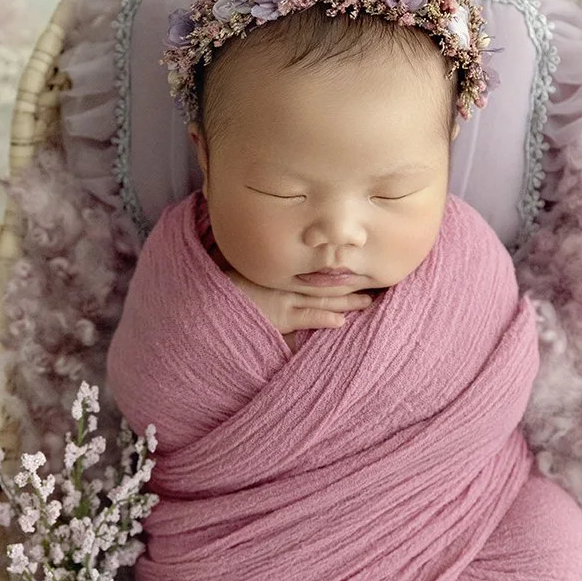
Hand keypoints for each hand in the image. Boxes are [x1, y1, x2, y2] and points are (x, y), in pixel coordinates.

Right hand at [225, 270, 373, 335]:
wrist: (208, 300)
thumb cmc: (222, 285)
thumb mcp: (241, 270)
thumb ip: (258, 267)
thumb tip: (267, 258)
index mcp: (279, 272)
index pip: (311, 271)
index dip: (333, 271)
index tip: (351, 267)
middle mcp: (285, 283)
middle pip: (323, 283)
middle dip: (348, 285)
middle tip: (373, 282)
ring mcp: (283, 300)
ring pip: (321, 299)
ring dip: (345, 301)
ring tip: (367, 302)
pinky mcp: (279, 318)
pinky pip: (306, 317)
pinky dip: (323, 319)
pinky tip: (340, 322)